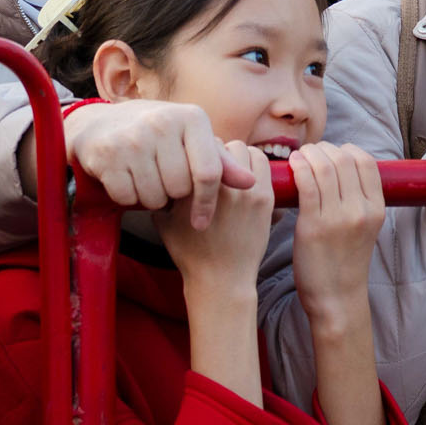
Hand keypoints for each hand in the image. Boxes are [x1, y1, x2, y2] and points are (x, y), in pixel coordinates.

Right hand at [64, 100, 257, 227]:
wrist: (101, 126)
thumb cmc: (157, 138)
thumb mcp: (190, 142)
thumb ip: (221, 163)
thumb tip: (250, 182)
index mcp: (192, 117)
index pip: (209, 173)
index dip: (207, 203)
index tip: (202, 222)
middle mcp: (163, 122)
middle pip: (180, 188)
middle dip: (173, 195)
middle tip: (163, 182)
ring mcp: (133, 137)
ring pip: (155, 196)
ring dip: (151, 198)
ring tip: (146, 180)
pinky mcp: (108, 154)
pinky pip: (128, 197)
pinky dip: (127, 197)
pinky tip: (126, 179)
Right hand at [153, 141, 275, 300]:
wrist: (220, 279)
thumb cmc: (191, 253)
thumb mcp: (164, 222)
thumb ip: (162, 194)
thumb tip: (160, 170)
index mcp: (191, 185)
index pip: (196, 147)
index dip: (197, 151)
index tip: (198, 161)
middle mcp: (218, 184)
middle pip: (221, 145)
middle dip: (218, 153)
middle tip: (216, 168)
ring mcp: (244, 190)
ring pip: (245, 151)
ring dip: (239, 157)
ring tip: (234, 172)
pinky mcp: (264, 198)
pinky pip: (264, 165)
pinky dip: (256, 166)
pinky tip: (248, 179)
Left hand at [287, 143, 383, 333]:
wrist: (336, 297)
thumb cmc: (345, 260)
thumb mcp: (364, 227)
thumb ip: (358, 199)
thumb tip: (340, 167)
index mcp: (376, 209)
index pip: (367, 162)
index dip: (347, 150)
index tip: (333, 153)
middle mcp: (360, 211)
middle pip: (344, 160)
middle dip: (325, 149)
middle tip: (311, 153)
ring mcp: (338, 218)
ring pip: (324, 168)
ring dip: (309, 155)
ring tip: (300, 157)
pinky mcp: (313, 226)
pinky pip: (307, 185)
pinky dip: (299, 168)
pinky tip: (293, 166)